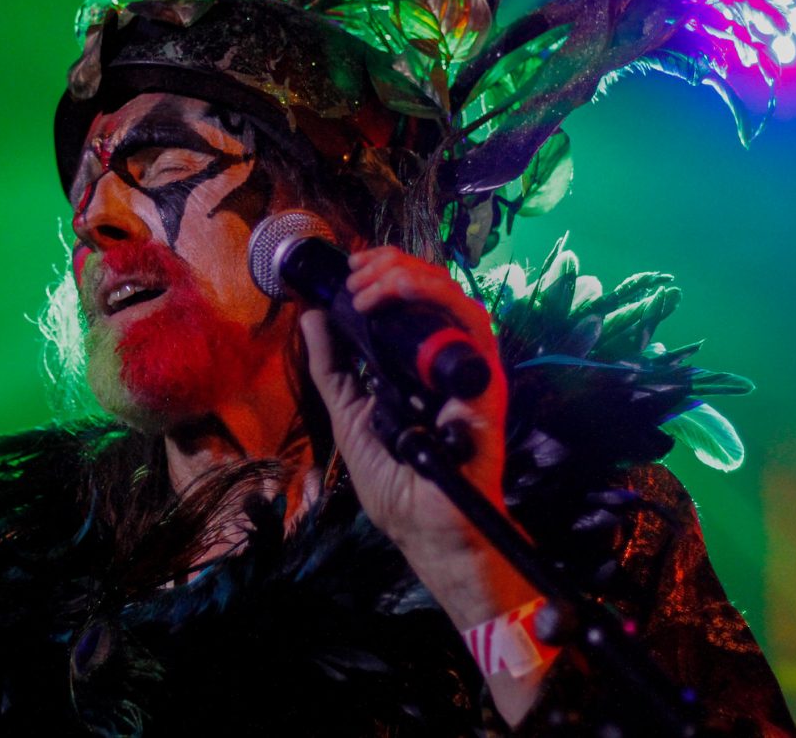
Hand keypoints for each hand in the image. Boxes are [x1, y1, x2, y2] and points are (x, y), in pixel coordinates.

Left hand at [301, 247, 529, 617]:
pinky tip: (396, 298)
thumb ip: (332, 368)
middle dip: (391, 268)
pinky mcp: (484, 381)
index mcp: (418, 366)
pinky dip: (435, 299)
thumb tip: (311, 317)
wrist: (425, 526)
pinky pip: (472, 325)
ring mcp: (469, 369)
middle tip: (355, 275)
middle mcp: (446, 361)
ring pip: (454, 296)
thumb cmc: (396, 482)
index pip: (411, 301)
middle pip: (432, 289)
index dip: (385, 274)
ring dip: (409, 277)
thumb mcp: (348, 414)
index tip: (349, 270)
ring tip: (369, 285)